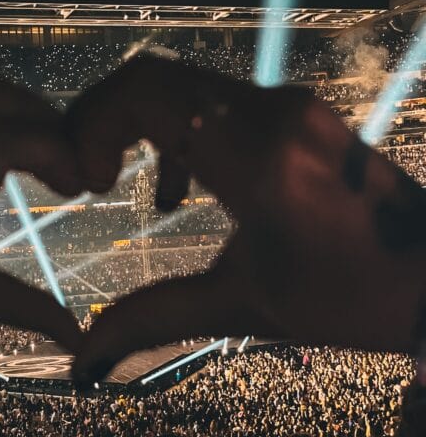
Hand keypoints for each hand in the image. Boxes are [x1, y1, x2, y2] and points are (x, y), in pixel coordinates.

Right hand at [65, 55, 425, 384]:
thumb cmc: (354, 298)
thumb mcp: (245, 306)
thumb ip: (153, 319)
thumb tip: (82, 358)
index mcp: (256, 156)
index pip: (145, 92)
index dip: (93, 124)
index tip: (89, 182)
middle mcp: (272, 112)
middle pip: (156, 78)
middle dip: (103, 121)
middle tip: (85, 174)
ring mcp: (290, 106)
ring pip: (184, 85)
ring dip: (138, 125)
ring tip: (116, 180)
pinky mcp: (299, 113)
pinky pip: (217, 100)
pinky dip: (177, 130)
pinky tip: (178, 188)